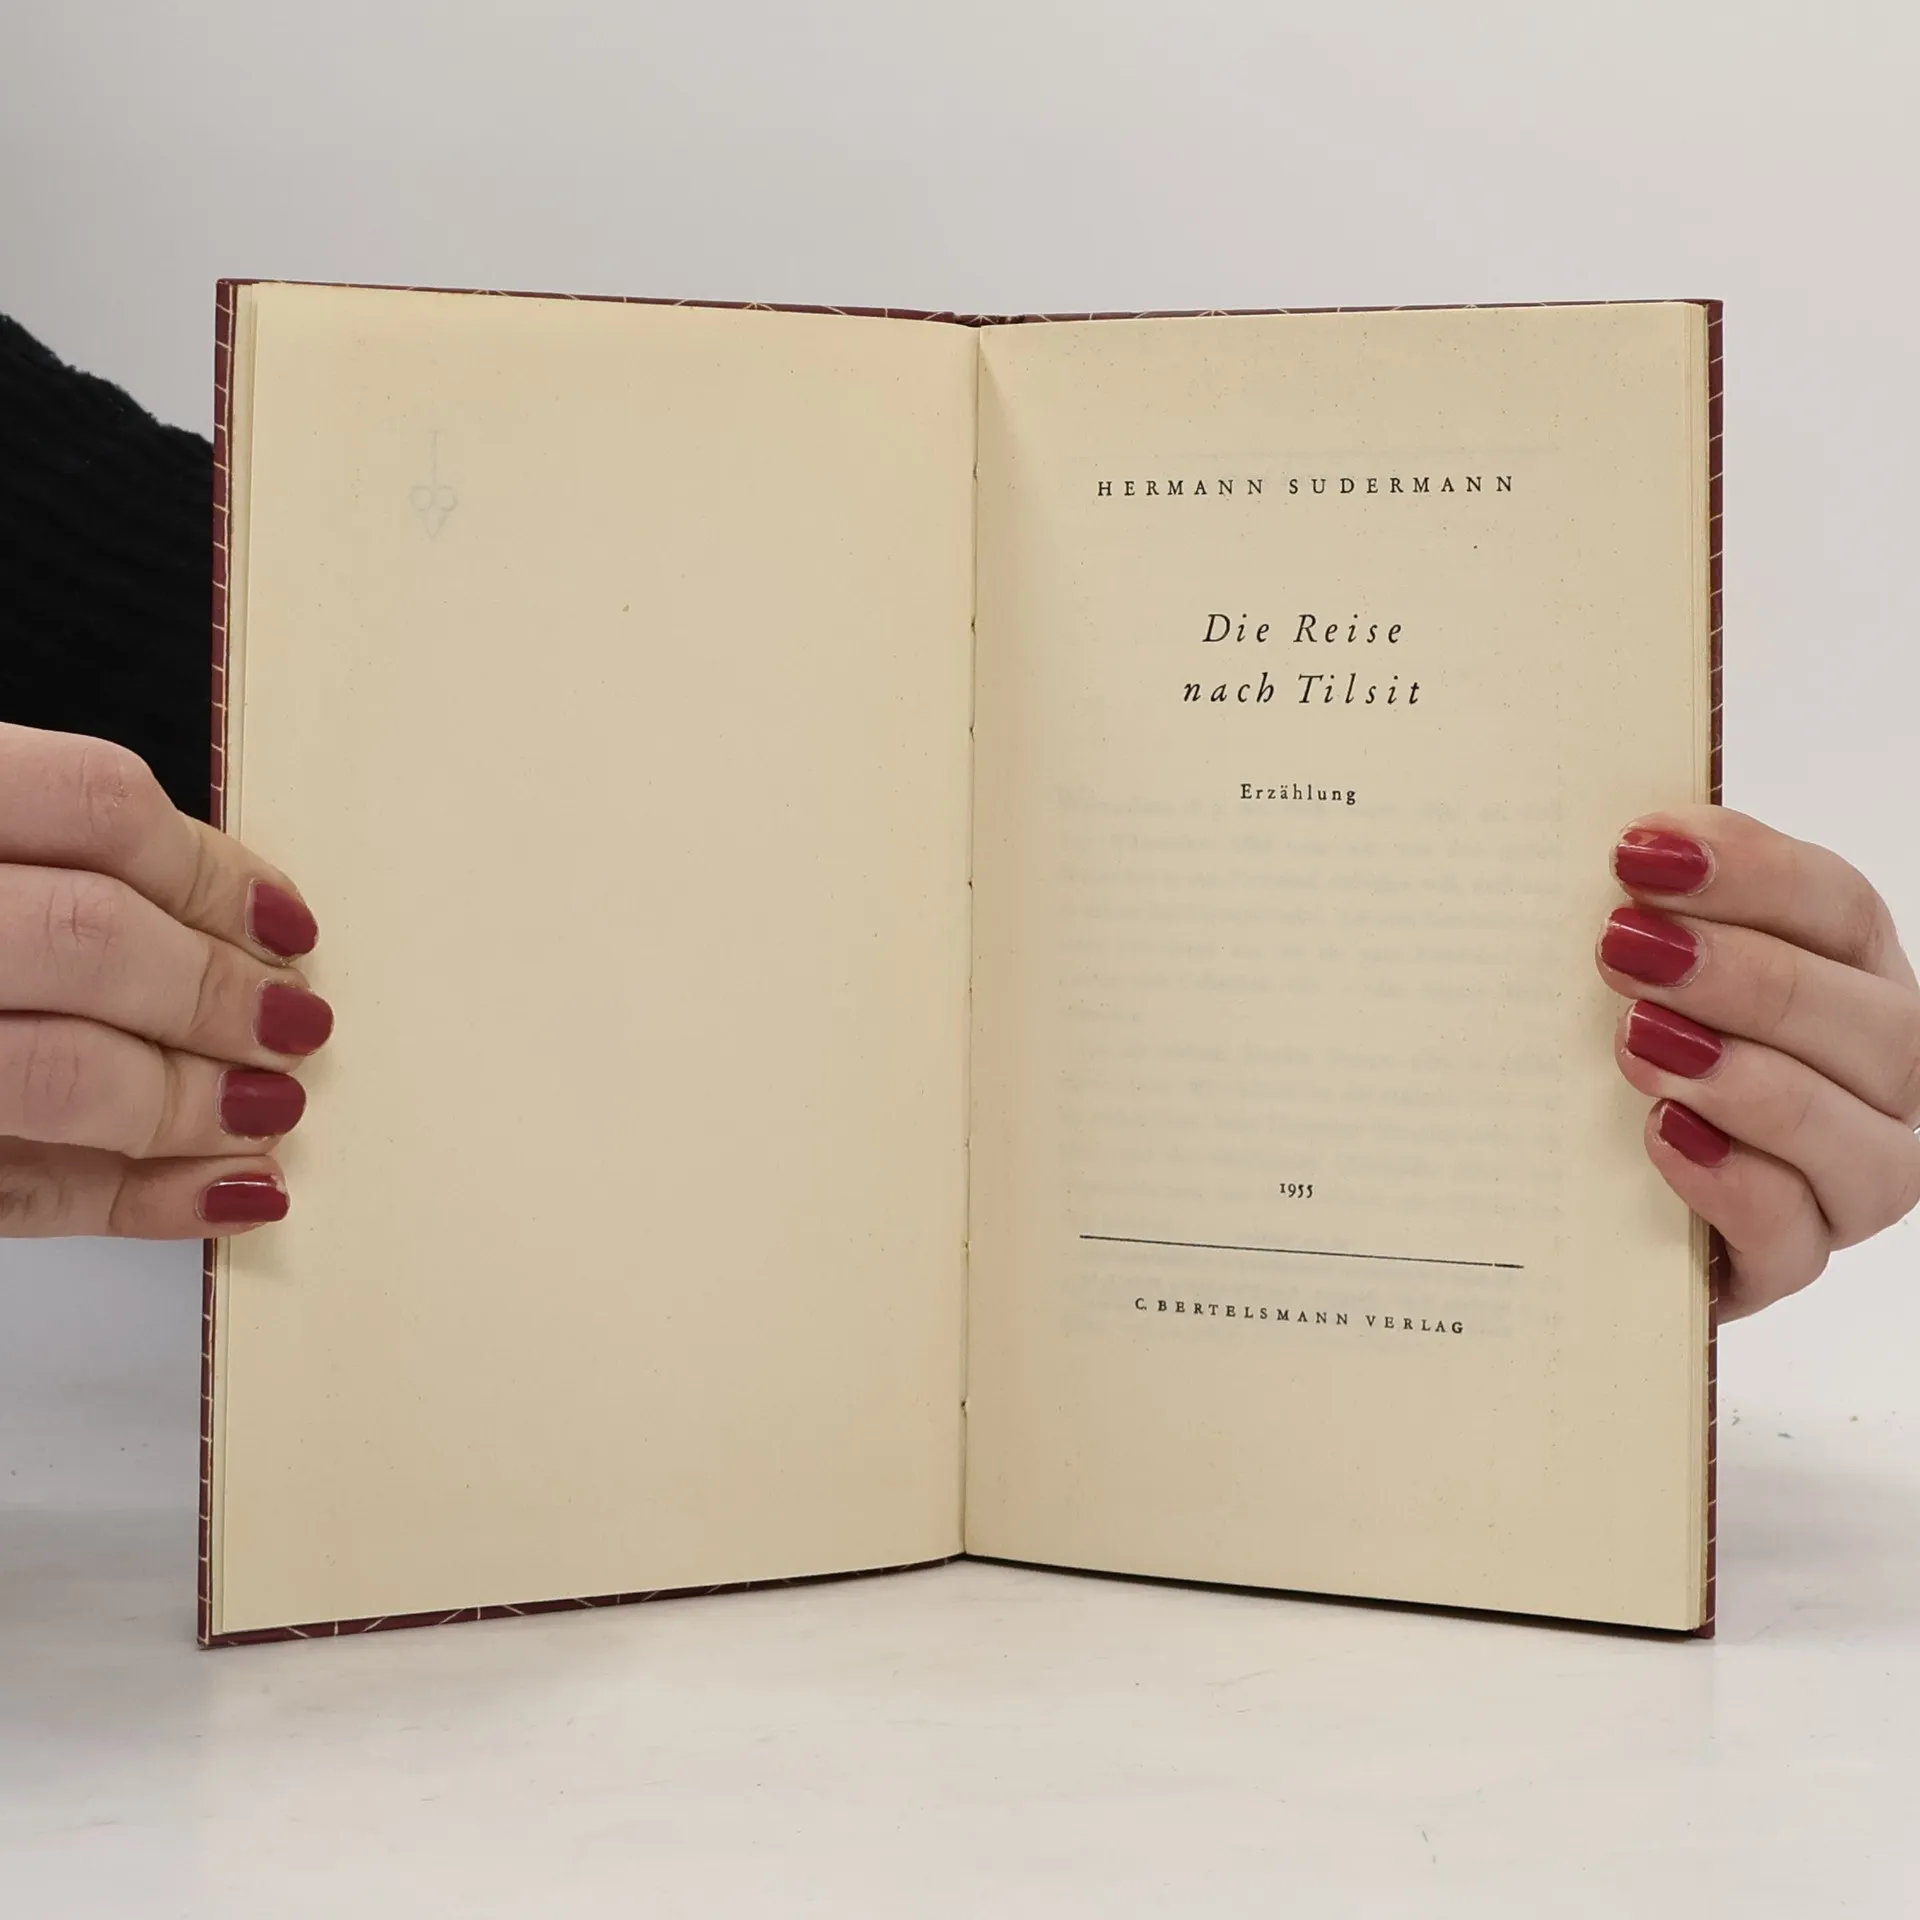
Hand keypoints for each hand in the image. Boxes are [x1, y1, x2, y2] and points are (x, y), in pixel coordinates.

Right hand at [0, 723, 330, 1236]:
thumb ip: (42, 854)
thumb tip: (233, 916)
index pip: (92, 804)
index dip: (212, 869)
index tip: (283, 922)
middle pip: (90, 938)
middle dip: (216, 993)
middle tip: (293, 1023)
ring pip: (61, 1074)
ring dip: (193, 1102)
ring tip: (269, 1108)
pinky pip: (16, 1193)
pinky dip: (139, 1203)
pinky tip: (225, 1196)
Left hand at [1597, 806, 1919, 1319]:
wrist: (1566, 1193)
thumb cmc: (1601, 1052)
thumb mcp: (1624, 969)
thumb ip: (1644, 910)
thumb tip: (1615, 842)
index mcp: (1848, 978)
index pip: (1840, 910)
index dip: (1753, 873)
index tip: (1640, 851)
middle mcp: (1876, 1082)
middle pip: (1877, 1025)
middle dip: (1750, 979)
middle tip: (1623, 950)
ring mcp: (1845, 1184)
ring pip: (1862, 1144)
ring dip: (1749, 1083)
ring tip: (1638, 1044)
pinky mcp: (1783, 1265)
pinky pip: (1793, 1241)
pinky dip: (1733, 1186)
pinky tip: (1663, 1138)